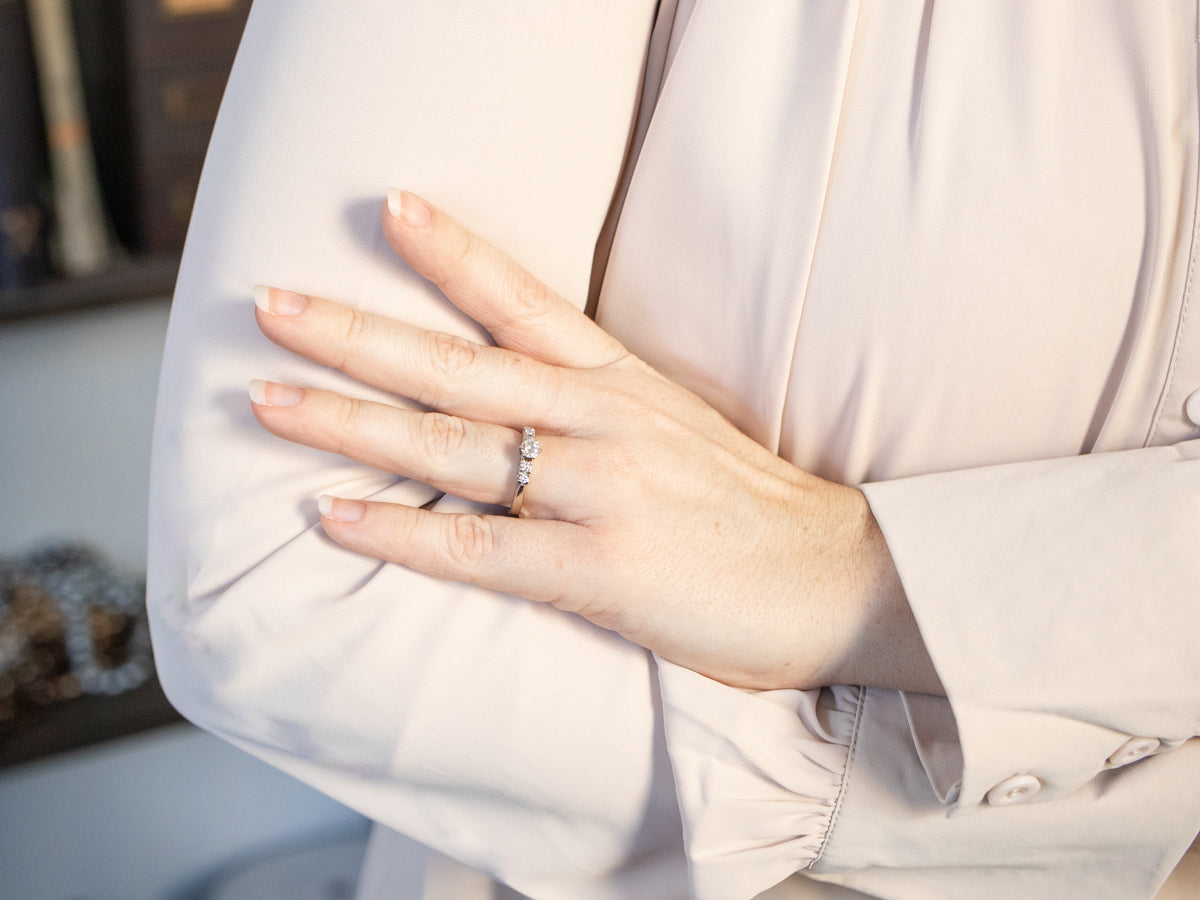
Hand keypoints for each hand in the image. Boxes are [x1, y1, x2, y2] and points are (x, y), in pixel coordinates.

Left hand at [249, 190, 941, 692]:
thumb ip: (604, 411)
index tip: (391, 208)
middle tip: (270, 303)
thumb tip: (526, 408)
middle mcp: (605, 421)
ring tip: (266, 399)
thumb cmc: (760, 512)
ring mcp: (601, 491)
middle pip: (459, 366)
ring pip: (451, 447)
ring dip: (350, 421)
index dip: (455, 252)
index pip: (527, 301)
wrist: (842, 580)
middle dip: (358, 333)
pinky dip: (401, 533)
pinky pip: (479, 548)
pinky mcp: (601, 568)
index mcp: (626, 383)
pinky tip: (334, 517)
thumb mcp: (685, 430)